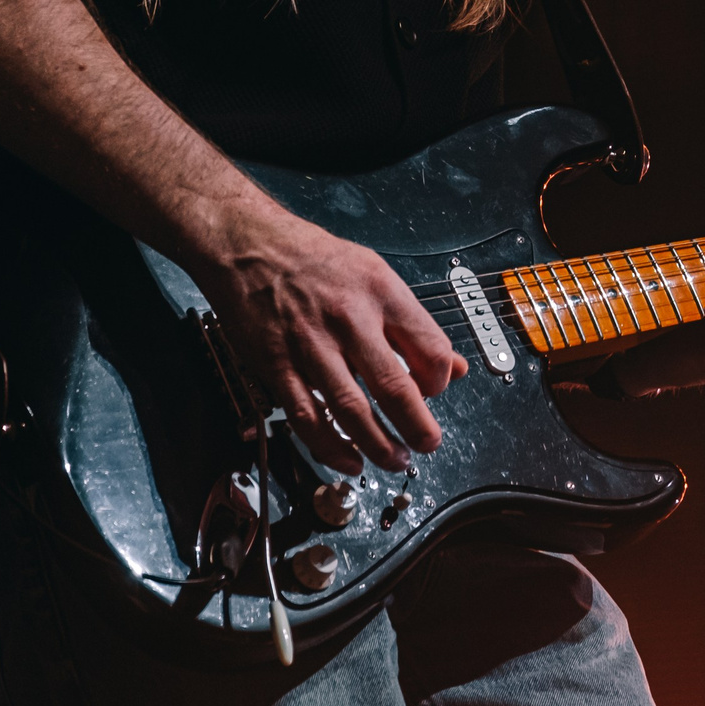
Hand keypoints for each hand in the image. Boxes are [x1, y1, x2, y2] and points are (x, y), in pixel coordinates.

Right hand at [195, 207, 466, 474]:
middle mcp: (349, 318)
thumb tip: (454, 366)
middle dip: (417, 426)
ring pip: (350, 409)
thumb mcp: (375, 274)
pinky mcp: (277, 365)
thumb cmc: (313, 259)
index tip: (436, 391)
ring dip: (377, 444)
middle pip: (393, 386)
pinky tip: (347, 459)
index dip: (441, 380)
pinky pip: (307, 417)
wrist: (249, 246)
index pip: (429, 347)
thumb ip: (413, 324)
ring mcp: (310, 344)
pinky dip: (329, 447)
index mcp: (381, 292)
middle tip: (428, 444)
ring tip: (394, 459)